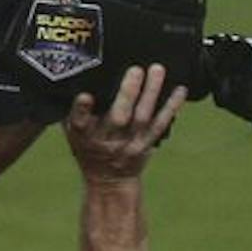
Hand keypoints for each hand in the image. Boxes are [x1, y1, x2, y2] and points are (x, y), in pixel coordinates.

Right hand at [65, 64, 185, 181]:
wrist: (109, 180)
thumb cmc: (88, 148)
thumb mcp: (72, 132)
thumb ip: (74, 111)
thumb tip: (76, 79)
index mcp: (83, 135)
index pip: (79, 122)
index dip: (81, 110)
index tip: (85, 96)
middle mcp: (108, 140)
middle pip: (118, 116)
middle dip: (127, 93)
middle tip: (136, 70)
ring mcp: (131, 143)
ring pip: (143, 117)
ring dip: (151, 92)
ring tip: (157, 70)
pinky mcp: (147, 143)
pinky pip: (161, 124)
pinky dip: (171, 106)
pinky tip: (180, 90)